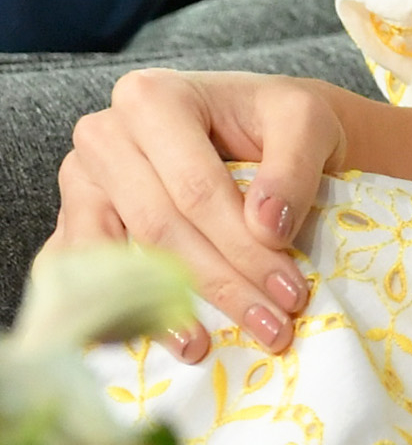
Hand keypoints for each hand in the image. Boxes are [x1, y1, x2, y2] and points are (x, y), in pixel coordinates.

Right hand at [50, 70, 345, 359]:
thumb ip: (292, 166)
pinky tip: (148, 339)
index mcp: (153, 98)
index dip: (242, 247)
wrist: (258, 123)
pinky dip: (108, 310)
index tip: (290, 291)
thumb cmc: (276, 119)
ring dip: (160, 310)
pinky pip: (78, 272)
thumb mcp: (305, 120)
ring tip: (204, 346)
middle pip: (159, 227)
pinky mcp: (75, 220)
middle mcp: (105, 136)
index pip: (196, 189)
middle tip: (271, 326)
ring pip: (116, 257)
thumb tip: (267, 228)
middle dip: (218, 283)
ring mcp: (81, 182)